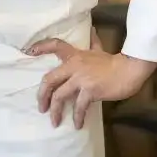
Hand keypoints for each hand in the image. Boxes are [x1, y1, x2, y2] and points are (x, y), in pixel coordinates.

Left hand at [28, 29, 156, 129]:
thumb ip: (93, 43)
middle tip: (41, 107)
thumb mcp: (100, 50)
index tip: (28, 52)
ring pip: (59, 95)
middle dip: (42, 95)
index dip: (41, 47)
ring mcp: (80, 78)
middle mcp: (74, 65)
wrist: (128, 70)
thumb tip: (92, 31)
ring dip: (54, 110)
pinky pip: (78, 106)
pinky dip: (77, 117)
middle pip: (49, 79)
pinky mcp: (89, 90)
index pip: (55, 46)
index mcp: (75, 55)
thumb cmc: (114, 62)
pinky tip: (78, 125)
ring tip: (54, 121)